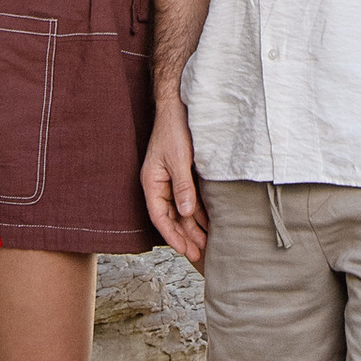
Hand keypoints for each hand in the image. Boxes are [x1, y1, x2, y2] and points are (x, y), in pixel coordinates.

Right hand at [142, 88, 209, 268]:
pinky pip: (189, 199)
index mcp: (151, 181)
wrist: (180, 106)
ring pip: (181, 210)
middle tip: (199, 254)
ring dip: (192, 227)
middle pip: (171, 217)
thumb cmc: (174, 129)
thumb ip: (182, 186)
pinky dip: (198, 212)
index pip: (159, 216)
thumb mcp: (178, 159)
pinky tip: (208, 223)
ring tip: (206, 244)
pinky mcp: (183, 175)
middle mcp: (160, 184)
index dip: (172, 235)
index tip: (185, 250)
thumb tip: (186, 213)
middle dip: (184, 236)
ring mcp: (171, 180)